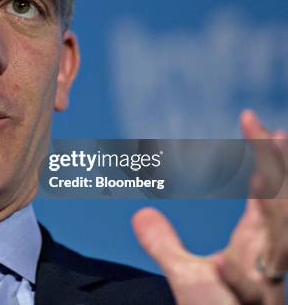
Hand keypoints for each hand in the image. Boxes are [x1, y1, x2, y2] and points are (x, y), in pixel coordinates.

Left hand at [132, 110, 286, 304]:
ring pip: (281, 236)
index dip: (268, 162)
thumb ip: (164, 245)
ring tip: (265, 168)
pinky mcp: (256, 301)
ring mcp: (266, 280)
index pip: (265, 195)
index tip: (264, 126)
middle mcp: (266, 257)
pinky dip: (239, 273)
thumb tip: (141, 214)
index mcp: (254, 244)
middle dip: (281, 171)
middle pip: (283, 208)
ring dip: (275, 203)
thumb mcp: (187, 275)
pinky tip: (222, 263)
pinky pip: (251, 284)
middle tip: (277, 132)